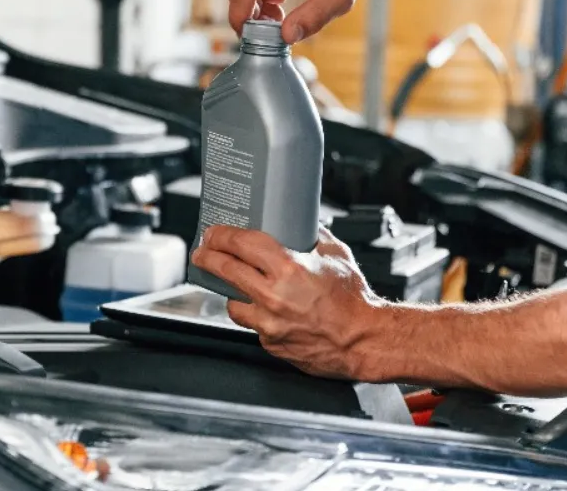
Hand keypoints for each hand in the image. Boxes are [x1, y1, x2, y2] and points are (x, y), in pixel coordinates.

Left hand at [191, 225, 386, 380]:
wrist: (364, 341)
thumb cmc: (354, 301)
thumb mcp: (336, 256)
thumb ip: (314, 236)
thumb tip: (301, 223)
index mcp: (289, 269)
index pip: (240, 244)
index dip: (220, 236)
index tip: (212, 233)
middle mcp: (274, 296)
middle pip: (225, 270)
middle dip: (207, 258)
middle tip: (202, 252)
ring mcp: (270, 323)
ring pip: (233, 303)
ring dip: (232, 292)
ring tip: (236, 284)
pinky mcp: (271, 344)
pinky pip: (253, 326)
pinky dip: (257, 316)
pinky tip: (266, 310)